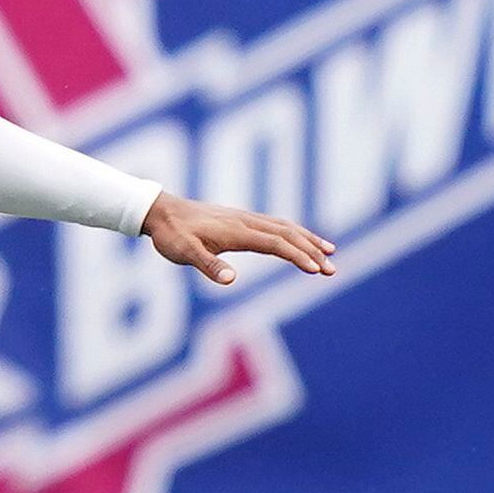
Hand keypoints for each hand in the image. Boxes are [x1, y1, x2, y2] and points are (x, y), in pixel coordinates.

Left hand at [140, 191, 336, 286]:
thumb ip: (207, 266)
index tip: (317, 270)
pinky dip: (294, 233)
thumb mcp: (184, 253)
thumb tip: (231, 281)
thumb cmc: (171, 235)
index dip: (298, 256)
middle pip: (288, 234)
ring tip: (330, 253)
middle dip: (312, 251)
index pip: (276, 243)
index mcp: (237, 231)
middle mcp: (246, 221)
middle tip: (333, 270)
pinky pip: (275, 224)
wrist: (160, 211)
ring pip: (285, 227)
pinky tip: (300, 240)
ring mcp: (245, 218)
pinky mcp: (241, 220)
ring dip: (309, 240)